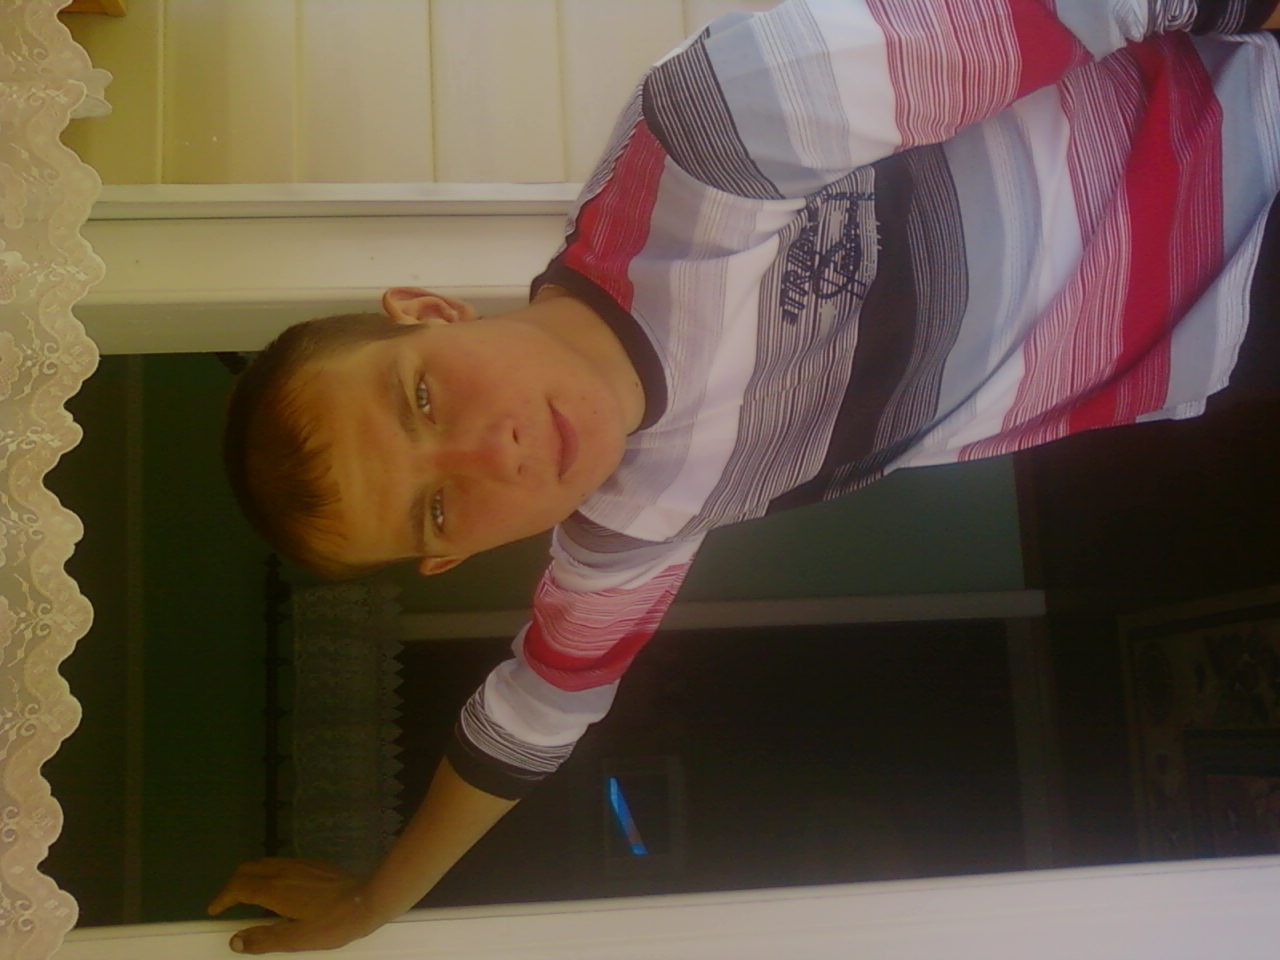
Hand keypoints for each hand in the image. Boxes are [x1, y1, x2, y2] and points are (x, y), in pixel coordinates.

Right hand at [208, 858, 377, 953]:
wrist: (369, 899)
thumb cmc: (333, 923)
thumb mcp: (297, 939)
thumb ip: (264, 939)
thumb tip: (235, 941)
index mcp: (275, 889)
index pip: (238, 887)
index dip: (222, 898)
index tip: (214, 909)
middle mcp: (284, 871)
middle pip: (248, 869)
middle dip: (233, 884)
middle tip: (229, 903)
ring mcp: (300, 864)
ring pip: (265, 863)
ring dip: (251, 877)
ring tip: (250, 897)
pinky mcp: (314, 864)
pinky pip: (282, 863)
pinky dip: (269, 873)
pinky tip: (279, 889)